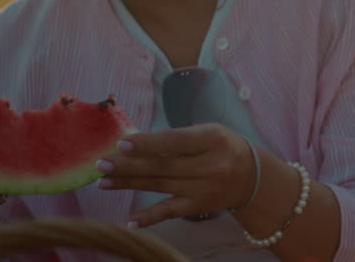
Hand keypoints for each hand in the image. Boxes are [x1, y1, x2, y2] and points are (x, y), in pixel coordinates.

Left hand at [95, 123, 255, 227]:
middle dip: (129, 165)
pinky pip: (170, 212)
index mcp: (212, 139)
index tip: (122, 143)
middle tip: (102, 164)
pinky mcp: (198, 206)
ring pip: (160, 186)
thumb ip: (177, 137)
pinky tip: (129, 221)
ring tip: (104, 181)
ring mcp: (203, 188)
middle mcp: (210, 165)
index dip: (147, 144)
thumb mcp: (208, 132)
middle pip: (163, 166)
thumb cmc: (223, 146)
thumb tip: (135, 143)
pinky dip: (149, 218)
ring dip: (129, 184)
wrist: (252, 176)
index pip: (174, 142)